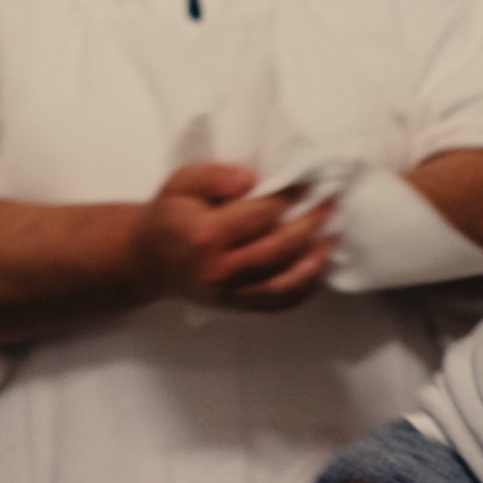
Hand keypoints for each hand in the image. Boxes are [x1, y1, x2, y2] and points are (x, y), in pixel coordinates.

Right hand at [130, 162, 338, 313]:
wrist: (149, 260)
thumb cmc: (169, 217)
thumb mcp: (182, 182)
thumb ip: (215, 175)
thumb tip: (253, 178)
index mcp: (206, 236)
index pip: (261, 214)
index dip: (291, 196)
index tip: (311, 181)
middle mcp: (220, 271)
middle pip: (279, 249)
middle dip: (311, 225)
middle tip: (332, 203)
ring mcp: (231, 294)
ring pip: (286, 283)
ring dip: (317, 260)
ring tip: (333, 235)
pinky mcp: (239, 307)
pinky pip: (281, 303)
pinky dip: (306, 287)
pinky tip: (319, 266)